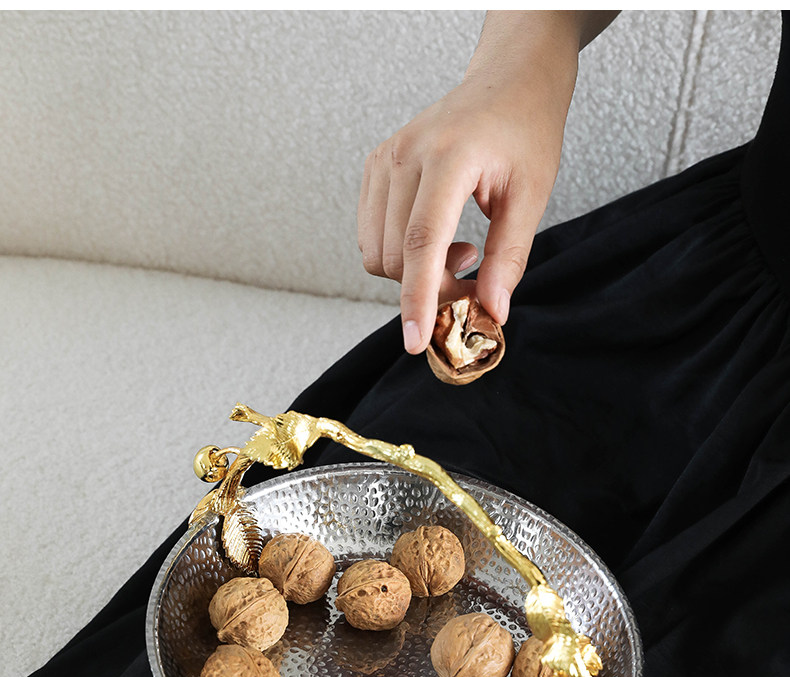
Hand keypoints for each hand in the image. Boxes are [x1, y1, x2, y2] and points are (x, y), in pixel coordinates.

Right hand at [357, 12, 586, 354]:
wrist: (508, 80)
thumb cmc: (525, 129)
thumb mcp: (532, 195)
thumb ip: (509, 258)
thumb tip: (491, 311)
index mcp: (449, 157)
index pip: (421, 243)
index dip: (417, 299)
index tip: (416, 340)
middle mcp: (406, 156)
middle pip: (397, 257)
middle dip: (429, 287)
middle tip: (472, 276)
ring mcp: (385, 160)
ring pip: (377, 252)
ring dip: (414, 271)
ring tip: (459, 248)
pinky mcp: (376, 167)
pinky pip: (371, 235)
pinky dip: (400, 252)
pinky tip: (437, 234)